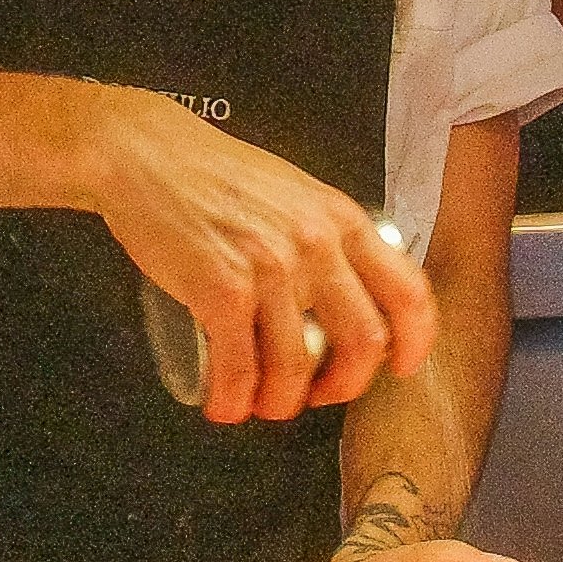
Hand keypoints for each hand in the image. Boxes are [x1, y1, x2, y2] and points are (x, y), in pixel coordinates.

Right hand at [82, 94, 436, 423]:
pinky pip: (239, 370)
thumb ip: (327, 238)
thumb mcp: (296, 194)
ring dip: (279, 403)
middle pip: (363, 344)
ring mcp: (271, 268)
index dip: (414, 342)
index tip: (400, 366)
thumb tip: (346, 300)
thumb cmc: (216, 176)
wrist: (147, 155)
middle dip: (343, 387)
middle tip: (316, 394)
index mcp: (342, 220)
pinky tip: (222, 406)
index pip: (408, 291)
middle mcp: (316, 244)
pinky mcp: (221, 289)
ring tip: (259, 402)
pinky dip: (232, 402)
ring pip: (297, 369)